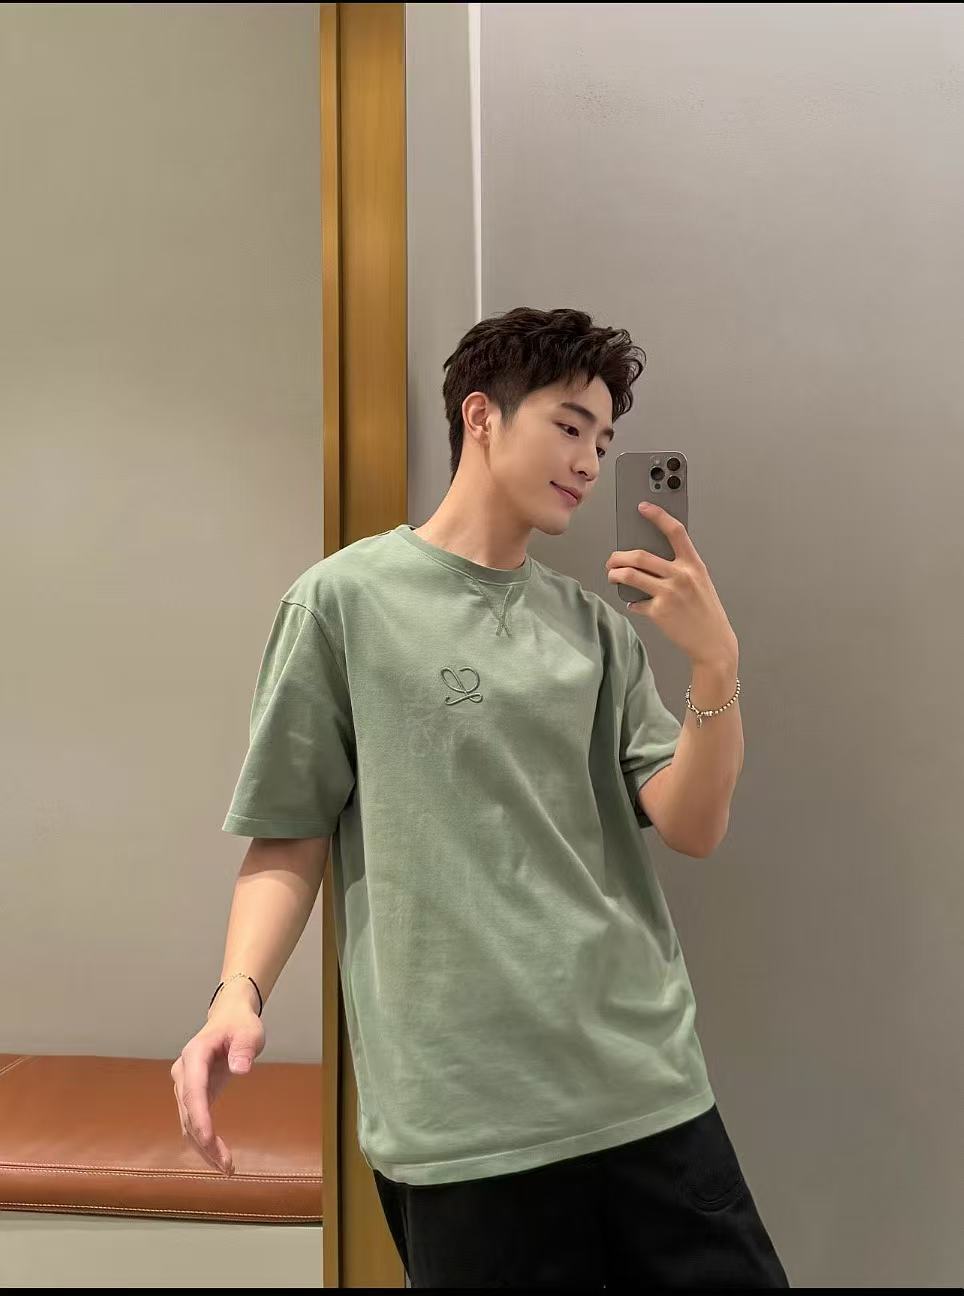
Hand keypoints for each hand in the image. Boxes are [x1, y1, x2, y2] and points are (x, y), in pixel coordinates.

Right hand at [171, 1002, 264, 1175]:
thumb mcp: (249, 1032)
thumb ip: (244, 1048)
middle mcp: (183, 1072)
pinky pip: (194, 1123)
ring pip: (188, 1123)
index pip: (193, 1090)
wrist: (228, 1019)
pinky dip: (204, 1142)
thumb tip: (240, 1068)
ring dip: (204, 1148)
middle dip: (204, 1141)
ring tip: (226, 1168)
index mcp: (195, 1055)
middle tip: (226, 1165)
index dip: (199, 1116)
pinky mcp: (192, 1095)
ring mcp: (184, 1085)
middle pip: (188, 1112)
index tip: (209, 1139)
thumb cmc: (239, 1025)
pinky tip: (218, 1157)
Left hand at [606, 501, 736, 664]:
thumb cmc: (706, 611)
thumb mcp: (700, 582)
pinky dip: (631, 602)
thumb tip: (649, 560)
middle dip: (619, 556)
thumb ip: (680, 568)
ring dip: (615, 574)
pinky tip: (633, 603)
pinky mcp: (659, 612)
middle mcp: (681, 576)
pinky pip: (636, 602)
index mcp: (693, 564)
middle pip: (640, 555)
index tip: (642, 507)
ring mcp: (669, 593)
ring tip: (612, 575)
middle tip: (612, 560)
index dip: (657, 515)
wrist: (713, 642)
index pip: (675, 531)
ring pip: (630, 575)